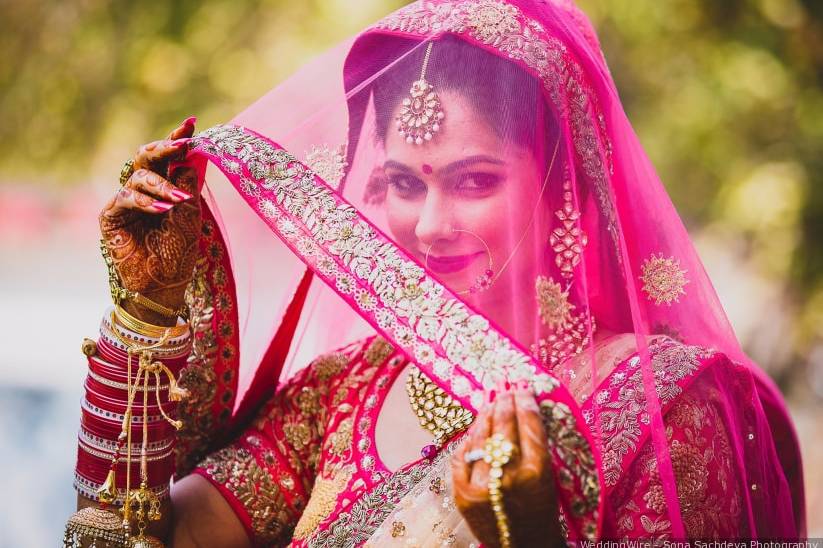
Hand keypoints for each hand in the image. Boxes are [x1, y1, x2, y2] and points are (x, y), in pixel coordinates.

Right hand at [99, 118, 200, 324]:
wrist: (164, 285)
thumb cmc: (179, 253)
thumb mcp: (190, 215)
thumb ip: (187, 186)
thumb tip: (188, 157)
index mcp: (164, 188)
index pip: (169, 158)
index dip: (178, 139)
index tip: (192, 123)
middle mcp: (143, 191)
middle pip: (148, 158)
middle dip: (165, 147)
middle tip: (182, 143)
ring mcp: (125, 202)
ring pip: (139, 178)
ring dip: (160, 186)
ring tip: (176, 201)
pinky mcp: (110, 217)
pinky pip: (124, 198)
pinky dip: (144, 202)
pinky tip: (161, 210)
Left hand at [451, 383, 562, 546]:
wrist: (523, 546)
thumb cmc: (540, 510)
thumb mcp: (548, 478)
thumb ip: (534, 446)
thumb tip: (519, 406)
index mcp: (537, 472)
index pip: (529, 425)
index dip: (525, 401)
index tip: (522, 387)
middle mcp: (508, 477)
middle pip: (503, 427)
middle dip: (504, 403)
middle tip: (504, 389)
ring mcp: (482, 485)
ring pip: (480, 438)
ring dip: (485, 417)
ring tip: (489, 403)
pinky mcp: (461, 493)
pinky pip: (461, 456)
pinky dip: (468, 441)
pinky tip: (475, 430)